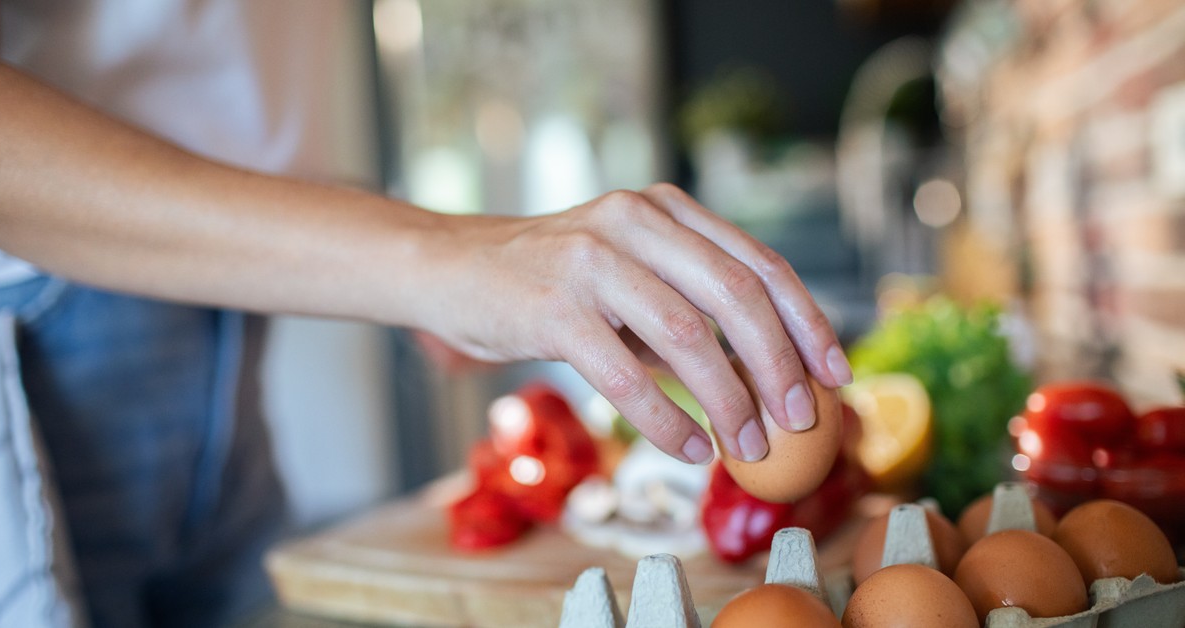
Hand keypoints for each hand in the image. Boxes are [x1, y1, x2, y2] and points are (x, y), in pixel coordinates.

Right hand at [419, 183, 852, 465]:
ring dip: (730, 402)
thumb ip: (689, 308)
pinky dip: (667, 419)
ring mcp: (592, 258)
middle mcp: (636, 219)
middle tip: (799, 422)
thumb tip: (769, 377)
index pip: (759, 262)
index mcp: (666, 209)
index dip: (807, 322)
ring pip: (688, 335)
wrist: (452, 270)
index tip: (835, 375)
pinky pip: (626, 374)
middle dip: (779, 366)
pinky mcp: (552, 306)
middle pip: (737, 295)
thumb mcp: (629, 276)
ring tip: (747, 447)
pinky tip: (689, 447)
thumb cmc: (553, 284)